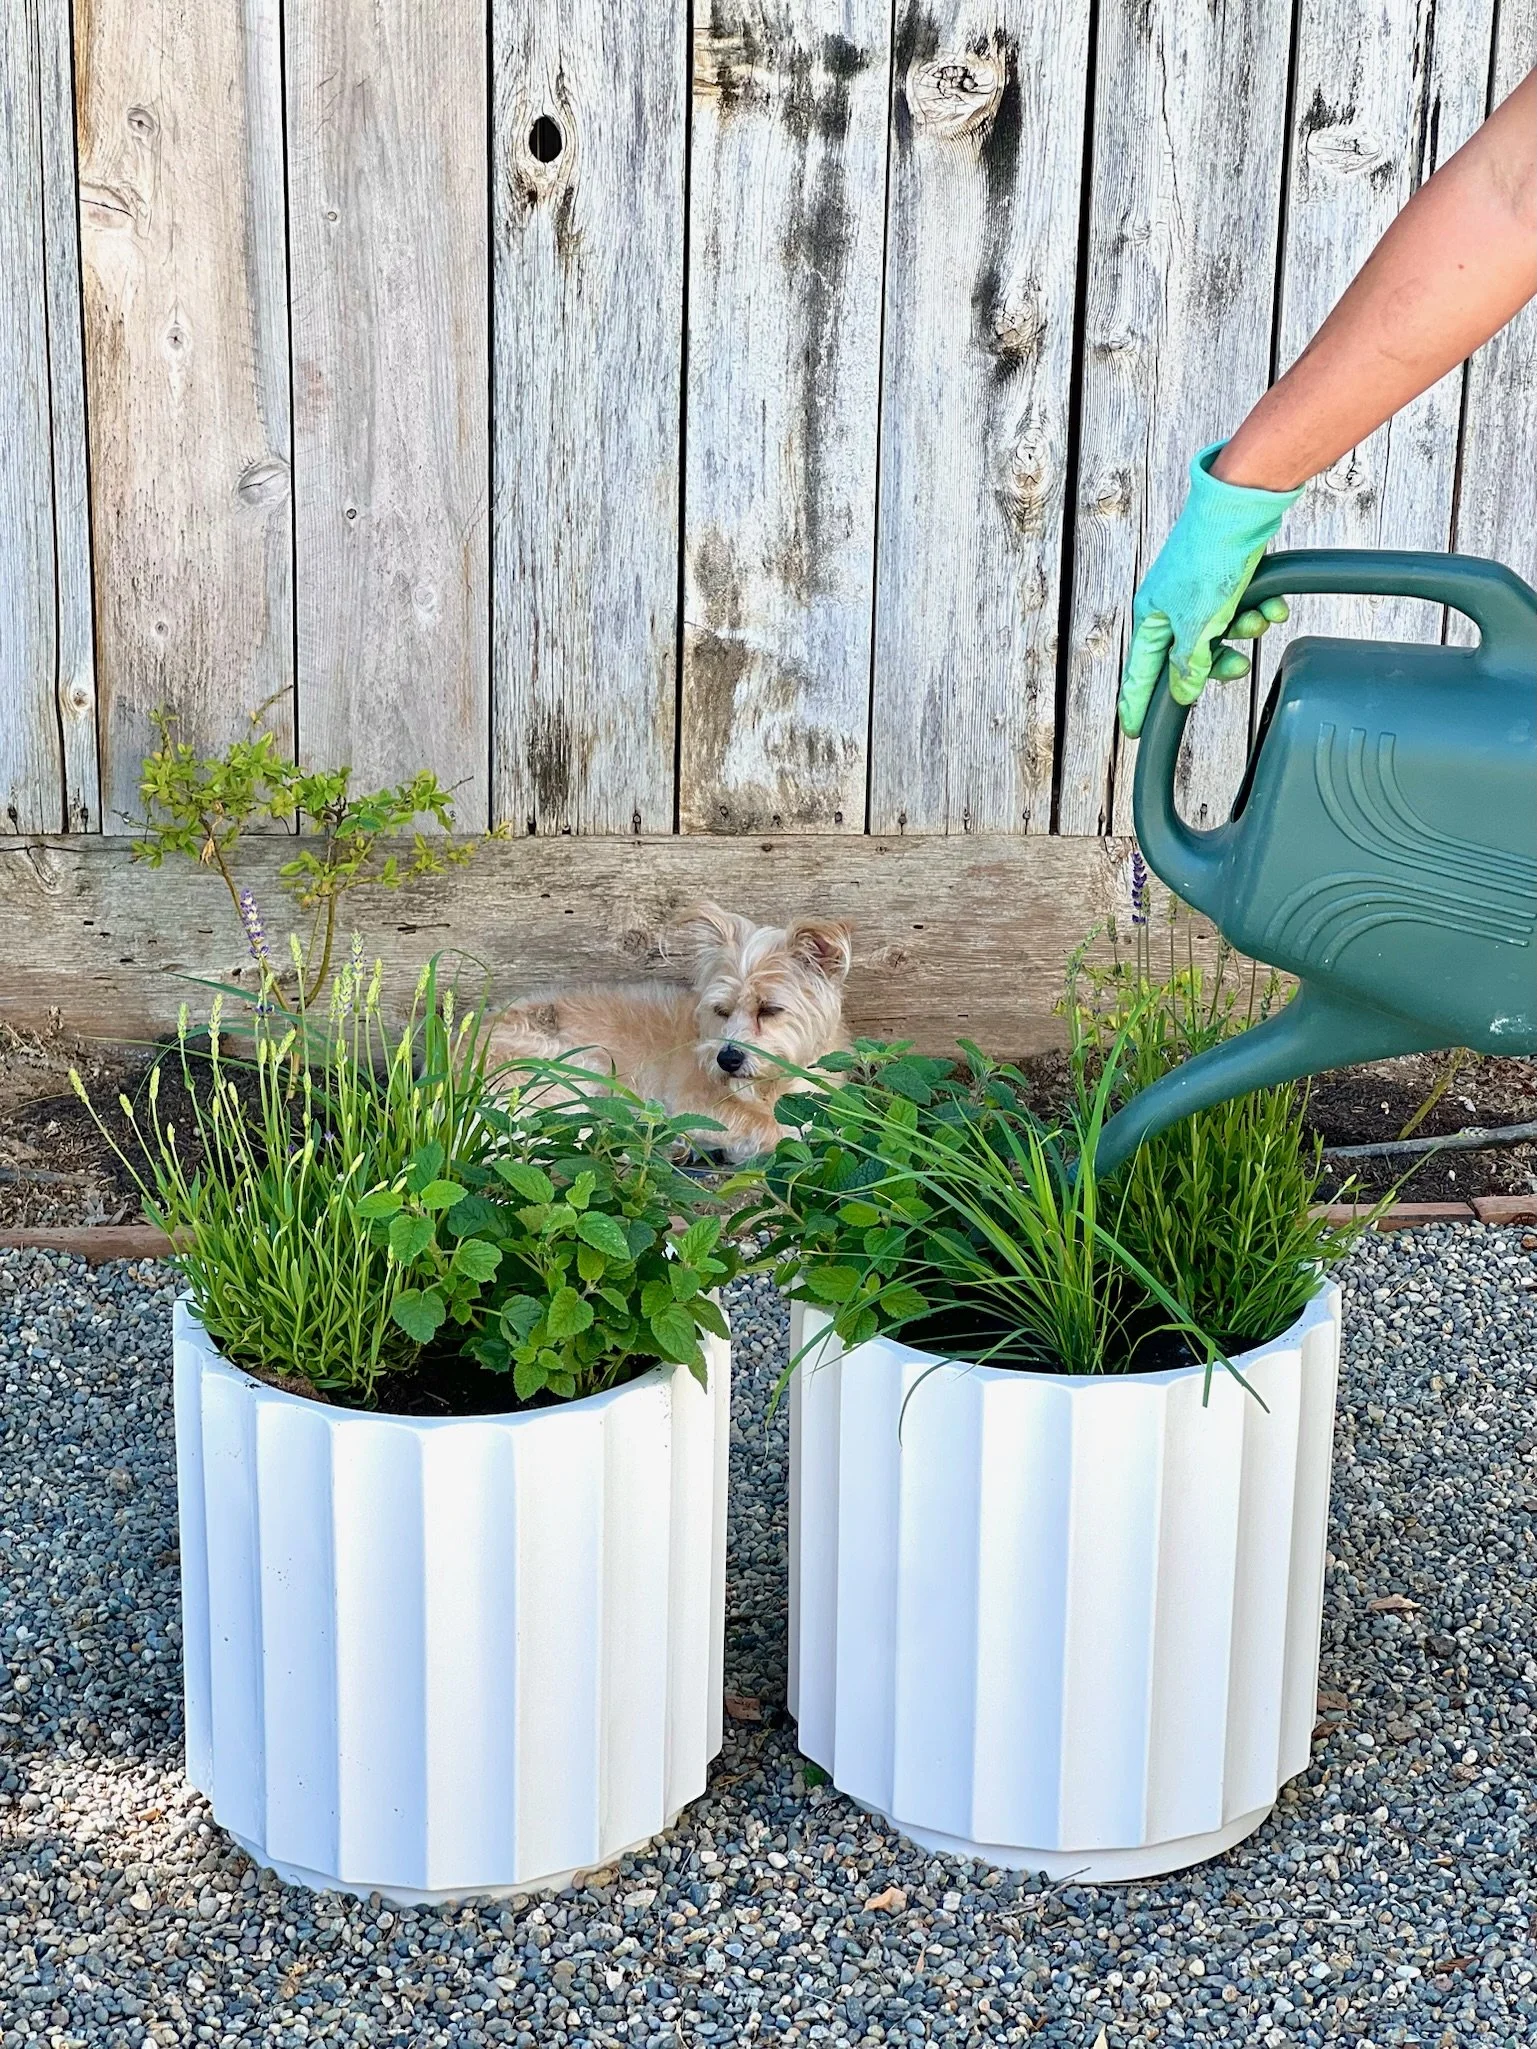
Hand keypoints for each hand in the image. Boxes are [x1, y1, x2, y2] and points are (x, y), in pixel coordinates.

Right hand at [1117, 444, 1300, 737]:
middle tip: (1238, 667)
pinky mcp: (1224, 577)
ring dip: (1245, 631)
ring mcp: (1197, 591)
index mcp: (1151, 617)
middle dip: (1218, 662)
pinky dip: (1258, 610)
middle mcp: (1170, 605)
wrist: (1241, 507)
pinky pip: (1239, 609)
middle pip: (1188, 656)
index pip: (1141, 673)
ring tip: (1260, 618)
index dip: (1138, 703)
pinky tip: (1272, 605)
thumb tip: (1182, 692)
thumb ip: (1188, 664)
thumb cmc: (1209, 559)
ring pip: (1219, 633)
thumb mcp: (1198, 624)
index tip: (1133, 729)